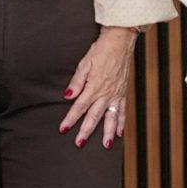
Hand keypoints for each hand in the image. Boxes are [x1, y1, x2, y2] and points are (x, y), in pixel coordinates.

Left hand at [58, 27, 137, 147]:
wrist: (120, 42)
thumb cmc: (101, 50)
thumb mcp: (84, 63)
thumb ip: (76, 81)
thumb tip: (67, 95)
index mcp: (94, 86)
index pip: (79, 106)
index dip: (70, 119)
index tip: (63, 129)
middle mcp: (106, 93)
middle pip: (94, 116)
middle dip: (86, 130)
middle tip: (79, 143)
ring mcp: (116, 94)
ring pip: (111, 117)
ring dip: (108, 132)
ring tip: (105, 145)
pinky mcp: (123, 92)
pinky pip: (123, 111)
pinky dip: (121, 123)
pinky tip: (119, 133)